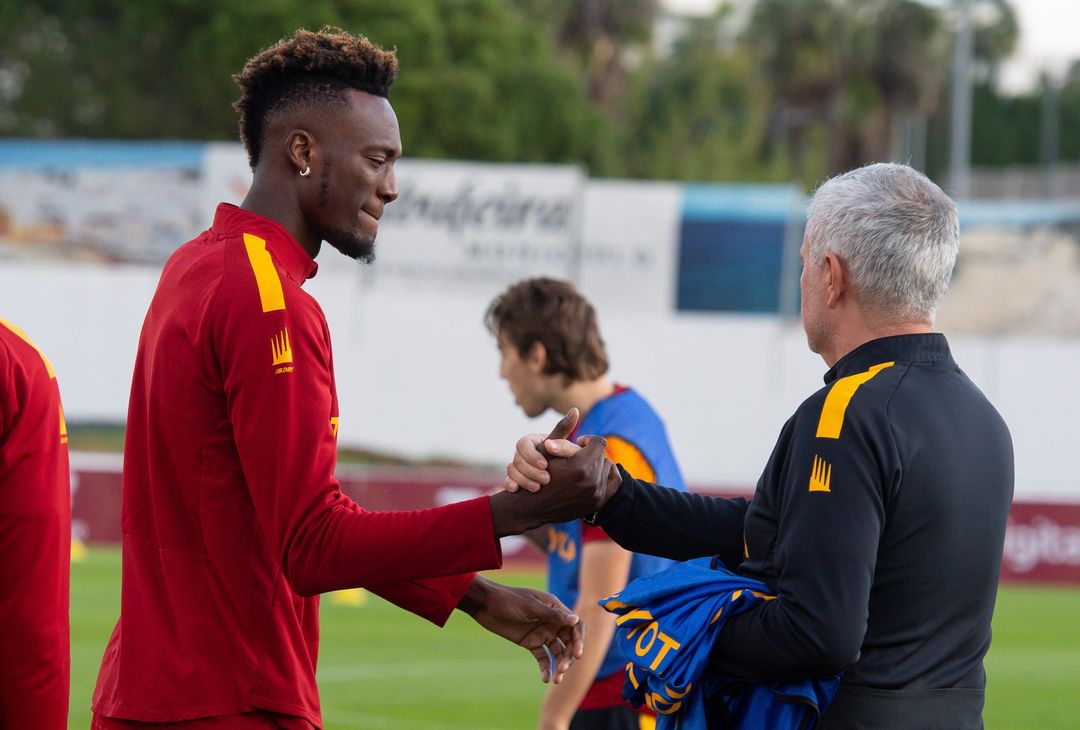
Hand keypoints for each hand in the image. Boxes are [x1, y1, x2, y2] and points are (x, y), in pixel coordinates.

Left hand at [458, 575, 584, 683]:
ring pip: (557, 652)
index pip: (575, 627)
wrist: (485, 605)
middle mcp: (552, 622)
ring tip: (556, 679)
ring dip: (559, 665)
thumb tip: (576, 619)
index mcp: (555, 609)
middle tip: (563, 669)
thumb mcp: (531, 607)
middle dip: (568, 657)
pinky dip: (545, 668)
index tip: (578, 654)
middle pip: (569, 642)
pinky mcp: (531, 643)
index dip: (579, 640)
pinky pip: (543, 657)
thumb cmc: (509, 600)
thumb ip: (553, 615)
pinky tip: (545, 679)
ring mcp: (542, 633)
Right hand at [490, 434, 613, 536]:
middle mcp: (591, 481)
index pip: (598, 443)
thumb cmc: (536, 472)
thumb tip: (575, 410)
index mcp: (581, 466)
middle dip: (592, 455)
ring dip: (597, 466)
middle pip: (603, 457)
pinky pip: (611, 484)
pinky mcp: (597, 503)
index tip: (579, 444)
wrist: (532, 507)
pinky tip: (591, 476)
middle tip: (579, 457)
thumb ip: (563, 428)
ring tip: (583, 467)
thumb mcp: (548, 449)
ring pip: (607, 470)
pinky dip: (604, 478)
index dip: (587, 441)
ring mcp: (595, 494)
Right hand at [503, 409, 579, 492]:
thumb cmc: (562, 456)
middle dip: (530, 470)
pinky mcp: (515, 480)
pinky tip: (517, 490)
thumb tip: (575, 410)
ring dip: (523, 479)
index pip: (522, 444)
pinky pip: (507, 481)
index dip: (532, 455)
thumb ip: (565, 429)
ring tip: (538, 488)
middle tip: (547, 479)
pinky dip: (510, 485)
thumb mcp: (563, 443)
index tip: (545, 465)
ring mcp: (517, 466)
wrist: (562, 479)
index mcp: (531, 441)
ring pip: (511, 470)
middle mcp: (521, 453)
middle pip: (516, 459)